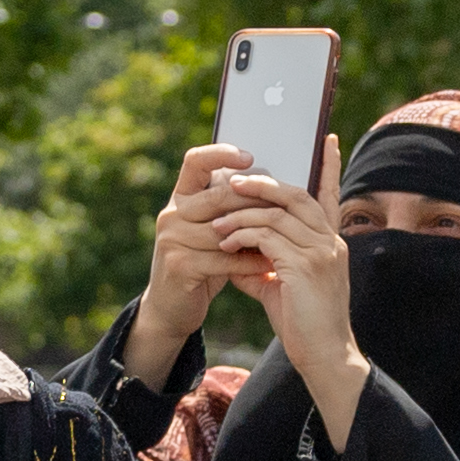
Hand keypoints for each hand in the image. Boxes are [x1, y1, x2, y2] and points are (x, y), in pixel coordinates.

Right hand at [133, 142, 266, 368]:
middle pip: (219, 195)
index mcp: (181, 197)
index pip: (195, 161)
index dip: (220, 154)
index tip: (249, 156)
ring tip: (286, 238)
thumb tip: (271, 180)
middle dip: (255, 202)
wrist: (173, 307)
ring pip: (225, 228)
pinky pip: (224, 258)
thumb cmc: (204, 262)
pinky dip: (250, 262)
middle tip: (286, 208)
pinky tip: (270, 265)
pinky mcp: (179, 265)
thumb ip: (231, 207)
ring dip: (258, 234)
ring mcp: (172, 238)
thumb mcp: (214, 230)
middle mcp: (172, 213)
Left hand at [222, 135, 355, 395]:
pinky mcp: (305, 266)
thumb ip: (261, 263)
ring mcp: (321, 252)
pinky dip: (242, 235)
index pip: (330, 195)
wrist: (324, 357)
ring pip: (276, 213)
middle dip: (262, 184)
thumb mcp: (280, 286)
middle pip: (297, 194)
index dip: (329, 167)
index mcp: (330, 242)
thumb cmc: (304, 325)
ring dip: (242, 214)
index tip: (325, 141)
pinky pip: (267, 237)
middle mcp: (330, 241)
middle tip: (233, 182)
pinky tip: (226, 241)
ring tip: (218, 221)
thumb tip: (234, 251)